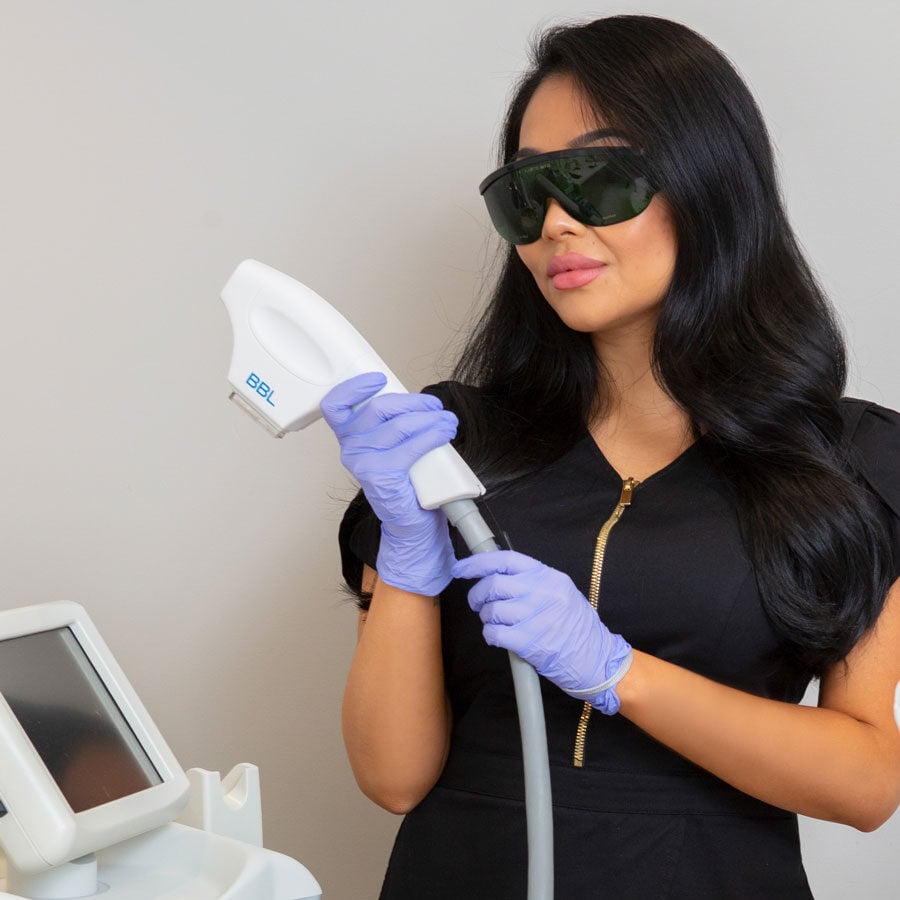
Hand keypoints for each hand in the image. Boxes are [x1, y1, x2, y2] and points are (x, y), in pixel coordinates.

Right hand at [321, 372, 457, 596]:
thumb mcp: (394, 444)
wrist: (412, 522)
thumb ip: (394, 422)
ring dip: (431, 419)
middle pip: (379, 408)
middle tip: (436, 407)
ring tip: (448, 421)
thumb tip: (419, 401)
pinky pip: (410, 446)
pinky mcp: (381, 476)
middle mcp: (351, 449)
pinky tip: (444, 432)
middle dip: (414, 402)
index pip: (336, 406)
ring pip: (400, 425)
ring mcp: (363, 463)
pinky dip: (432, 435)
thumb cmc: (407, 480)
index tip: (379, 380)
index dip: (354, 388)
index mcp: (350, 437)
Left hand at [452, 550, 632, 713]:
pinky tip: (500, 638)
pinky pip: (494, 633)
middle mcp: (543, 593)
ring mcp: (537, 617)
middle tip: (478, 604)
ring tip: (497, 624)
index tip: (461, 568)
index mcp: (549, 577)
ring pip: (491, 610)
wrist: (598, 660)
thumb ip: (531, 582)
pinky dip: (491, 635)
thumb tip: (495, 574)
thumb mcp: (560, 594)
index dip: (478, 562)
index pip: (506, 560)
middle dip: (478, 595)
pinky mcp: (530, 642)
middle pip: (493, 584)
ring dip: (486, 618)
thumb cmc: (576, 628)